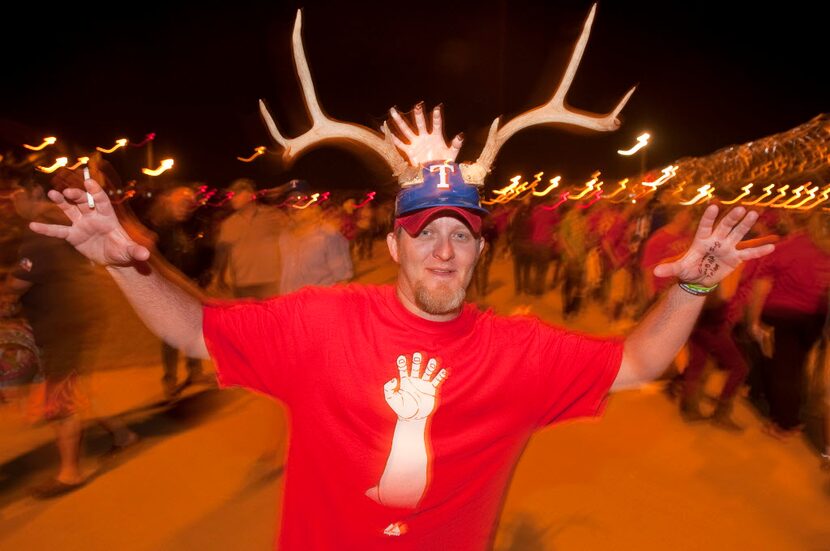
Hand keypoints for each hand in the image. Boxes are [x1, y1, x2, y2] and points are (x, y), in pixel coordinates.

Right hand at [29, 176, 150, 266]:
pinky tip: (33, 226)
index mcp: (108, 217)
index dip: (96, 192)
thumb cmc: (123, 251)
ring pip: (70, 210)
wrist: (113, 260)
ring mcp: (82, 225)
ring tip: (52, 193)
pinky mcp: (73, 235)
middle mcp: (93, 217)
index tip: (89, 182)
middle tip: (67, 192)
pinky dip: (47, 229)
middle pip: (84, 202)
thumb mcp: (130, 252)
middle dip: (77, 196)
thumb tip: (145, 255)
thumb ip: (135, 251)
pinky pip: (58, 230)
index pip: (102, 201)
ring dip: (61, 202)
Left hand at [383, 352, 447, 420]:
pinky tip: (446, 369)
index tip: (403, 357)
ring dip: (431, 365)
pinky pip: (438, 380)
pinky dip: (442, 375)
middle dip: (418, 360)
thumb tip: (394, 379)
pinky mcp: (432, 390)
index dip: (403, 361)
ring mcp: (424, 384)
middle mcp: (415, 380)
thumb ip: (388, 388)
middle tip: (419, 354)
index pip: (404, 367)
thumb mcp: (390, 399)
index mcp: (404, 380)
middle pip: (417, 366)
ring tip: (434, 361)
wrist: (412, 419)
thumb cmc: (401, 408)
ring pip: (428, 371)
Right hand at [387, 103, 462, 165]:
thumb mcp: (452, 154)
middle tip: (417, 106)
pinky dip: (392, 137)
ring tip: (392, 110)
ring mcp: (416, 142)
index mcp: (436, 136)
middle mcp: (425, 137)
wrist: (435, 175)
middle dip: (418, 115)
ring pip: (406, 129)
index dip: (436, 117)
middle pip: (420, 123)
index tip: (437, 108)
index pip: (436, 124)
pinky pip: (399, 143)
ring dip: (399, 121)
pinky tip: (384, 127)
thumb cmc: (445, 163)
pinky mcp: (409, 151)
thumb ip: (456, 144)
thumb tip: (461, 135)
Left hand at [653, 205, 774, 286]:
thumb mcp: (678, 269)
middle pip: (725, 227)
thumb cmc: (688, 270)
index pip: (705, 226)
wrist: (699, 279)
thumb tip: (655, 272)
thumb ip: (669, 268)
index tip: (712, 206)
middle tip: (741, 208)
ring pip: (738, 234)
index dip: (708, 217)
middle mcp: (716, 240)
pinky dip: (759, 250)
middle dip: (732, 219)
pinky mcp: (735, 257)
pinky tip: (771, 246)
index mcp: (701, 240)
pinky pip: (748, 253)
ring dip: (746, 225)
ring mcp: (727, 247)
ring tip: (755, 214)